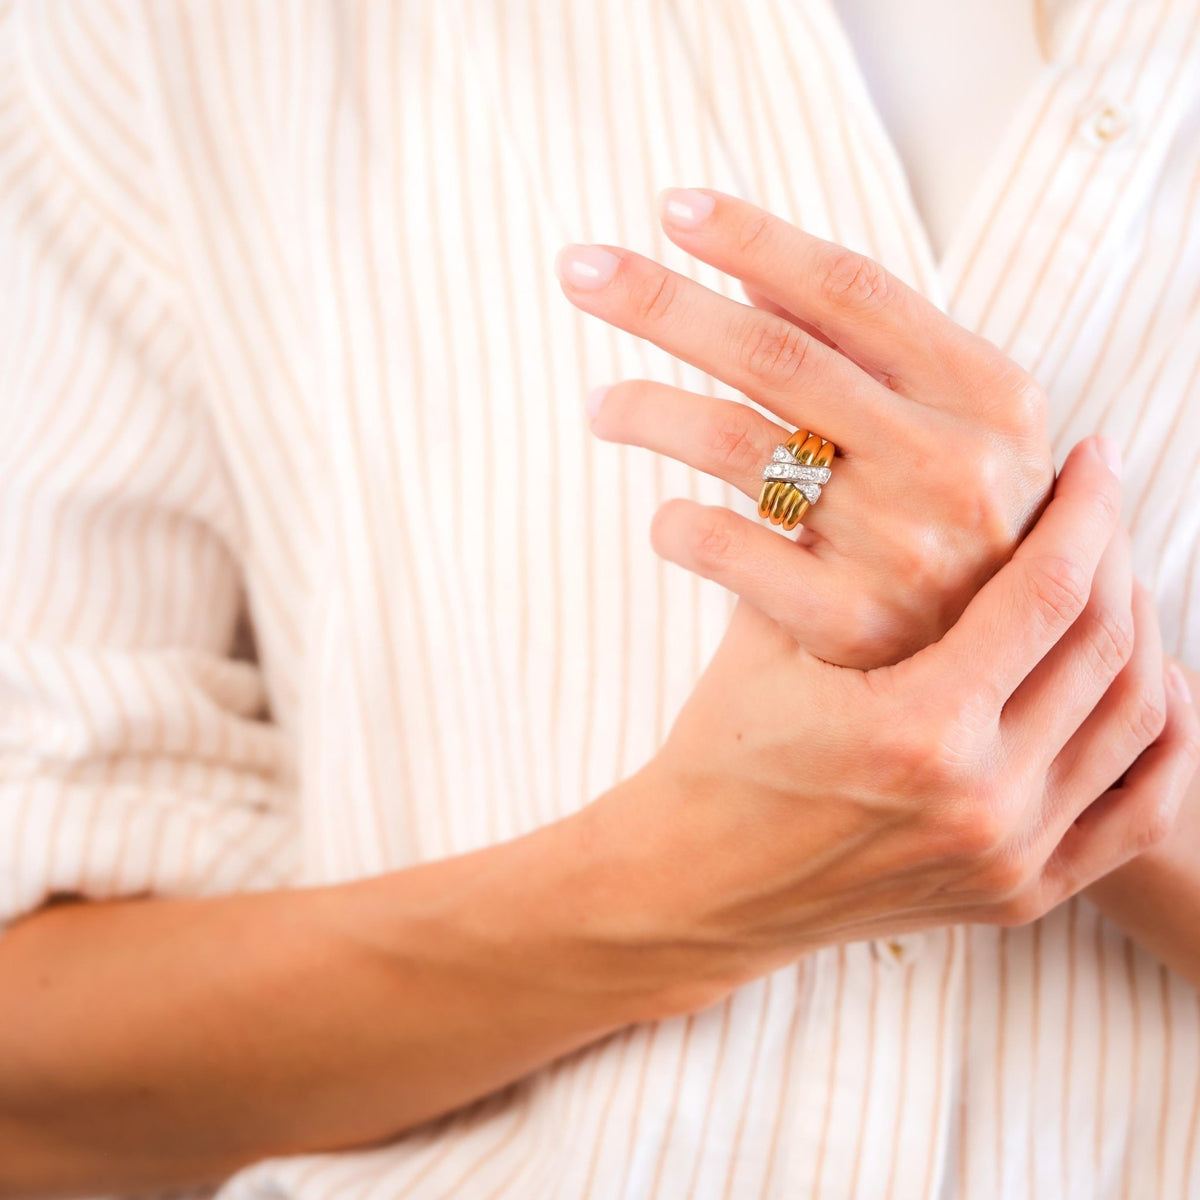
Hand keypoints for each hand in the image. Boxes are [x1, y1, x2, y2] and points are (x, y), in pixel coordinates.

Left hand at [555, 188, 1054, 666]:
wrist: (1009, 666)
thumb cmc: (964, 523)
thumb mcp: (954, 424)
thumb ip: (866, 350)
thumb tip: (752, 268)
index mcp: (986, 395)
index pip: (853, 289)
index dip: (755, 239)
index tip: (671, 208)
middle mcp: (952, 462)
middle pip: (777, 353)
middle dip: (664, 301)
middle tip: (578, 267)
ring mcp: (902, 546)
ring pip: (738, 443)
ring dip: (648, 409)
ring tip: (598, 405)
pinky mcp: (850, 623)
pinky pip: (730, 550)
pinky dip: (677, 528)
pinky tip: (661, 521)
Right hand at [576, 440, 1199, 1004]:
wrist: (698, 884)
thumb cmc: (720, 751)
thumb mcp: (765, 640)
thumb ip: (834, 551)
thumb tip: (898, 449)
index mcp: (917, 729)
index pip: (1046, 592)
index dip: (1084, 510)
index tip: (1094, 459)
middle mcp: (982, 802)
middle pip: (1104, 645)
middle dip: (1113, 554)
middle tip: (1099, 507)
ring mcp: (1009, 859)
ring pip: (1135, 719)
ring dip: (1140, 632)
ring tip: (1114, 578)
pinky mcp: (1017, 894)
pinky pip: (1137, 813)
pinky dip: (1165, 741)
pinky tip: (1153, 681)